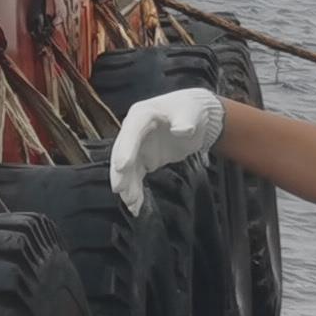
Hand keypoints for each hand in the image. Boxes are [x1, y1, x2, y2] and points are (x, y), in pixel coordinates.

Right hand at [108, 88, 225, 213]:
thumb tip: (182, 130)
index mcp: (142, 115)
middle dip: (121, 172)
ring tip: (132, 204)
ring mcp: (137, 147)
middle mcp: (134, 131)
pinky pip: (135, 176)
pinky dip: (135, 190)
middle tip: (121, 191)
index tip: (122, 166)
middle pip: (122, 152)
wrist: (194, 116)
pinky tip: (136, 205)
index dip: (125, 149)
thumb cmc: (190, 110)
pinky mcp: (143, 159)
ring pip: (126, 168)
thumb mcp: (190, 113)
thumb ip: (186, 121)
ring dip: (127, 185)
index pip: (131, 132)